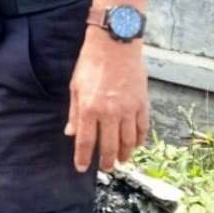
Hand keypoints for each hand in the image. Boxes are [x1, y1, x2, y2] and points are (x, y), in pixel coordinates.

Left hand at [65, 29, 149, 172]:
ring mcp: (127, 109)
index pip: (86, 142)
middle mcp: (109, 112)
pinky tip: (135, 145)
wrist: (114, 44)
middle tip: (106, 168)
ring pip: (127, 141)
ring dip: (124, 154)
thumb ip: (75, 113)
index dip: (83, 158)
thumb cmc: (91, 63)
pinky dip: (139, 140)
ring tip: (121, 161)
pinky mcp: (141, 103)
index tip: (82, 168)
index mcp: (89, 109)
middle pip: (109, 146)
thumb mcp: (75, 87)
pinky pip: (142, 128)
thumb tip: (71, 133)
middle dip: (107, 161)